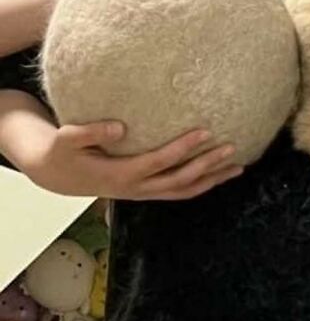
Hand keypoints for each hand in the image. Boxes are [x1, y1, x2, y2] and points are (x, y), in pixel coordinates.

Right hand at [19, 119, 242, 200]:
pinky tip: (220, 174)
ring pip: (185, 191)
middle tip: (231, 147)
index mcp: (121, 174)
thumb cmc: (63, 152)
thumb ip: (90, 132)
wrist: (58, 175)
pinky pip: (180, 191)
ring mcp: (144, 192)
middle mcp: (137, 188)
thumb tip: (120, 128)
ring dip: (212, 179)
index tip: (204, 131)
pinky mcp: (148, 191)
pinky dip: (203, 184)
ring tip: (238, 167)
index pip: (159, 162)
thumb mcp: (67, 139)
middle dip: (207, 165)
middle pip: (180, 180)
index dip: (182, 148)